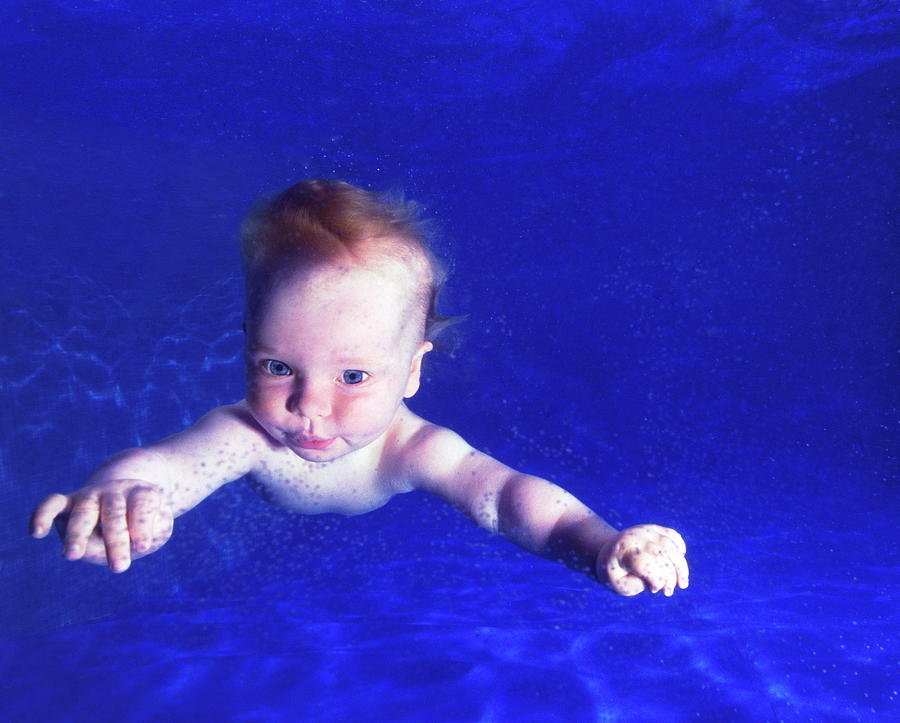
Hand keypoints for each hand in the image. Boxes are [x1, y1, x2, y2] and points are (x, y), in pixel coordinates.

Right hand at [30, 479, 173, 572]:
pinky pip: (52, 504)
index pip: (142, 505)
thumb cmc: (145, 523)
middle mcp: (114, 490)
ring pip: (83, 512)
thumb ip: (140, 538)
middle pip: (114, 513)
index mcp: (142, 492)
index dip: (142, 526)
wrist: (127, 498)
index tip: (143, 547)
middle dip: (115, 541)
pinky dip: (41, 514)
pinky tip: (36, 532)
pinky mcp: (68, 502)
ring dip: (77, 534)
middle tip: (119, 568)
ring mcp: (90, 495)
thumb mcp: (156, 531)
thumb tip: (100, 546)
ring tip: (73, 556)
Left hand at [597, 524, 688, 596]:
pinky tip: (679, 563)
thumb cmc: (615, 572)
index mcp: (622, 550)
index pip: (644, 562)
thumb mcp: (620, 584)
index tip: (654, 590)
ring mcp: (645, 530)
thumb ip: (638, 583)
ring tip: (682, 584)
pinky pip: (672, 535)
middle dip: (670, 577)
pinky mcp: (654, 528)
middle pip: (660, 555)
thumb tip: (659, 579)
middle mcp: (635, 536)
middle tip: (668, 593)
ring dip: (681, 567)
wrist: (608, 552)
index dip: (656, 579)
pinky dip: (679, 549)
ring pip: (670, 546)